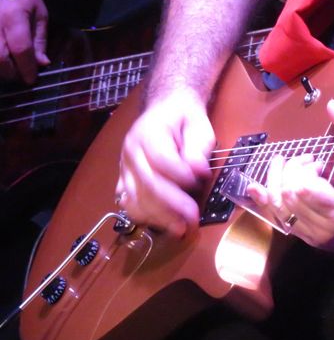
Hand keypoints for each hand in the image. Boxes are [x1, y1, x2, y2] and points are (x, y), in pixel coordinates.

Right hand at [0, 0, 49, 83]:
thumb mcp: (39, 16)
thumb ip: (39, 41)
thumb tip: (42, 64)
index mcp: (14, 14)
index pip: (21, 49)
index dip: (27, 68)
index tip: (31, 79)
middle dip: (11, 72)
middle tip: (20, 76)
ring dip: (0, 68)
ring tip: (10, 68)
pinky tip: (2, 59)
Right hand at [116, 89, 214, 237]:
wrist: (165, 111)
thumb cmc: (184, 120)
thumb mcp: (199, 126)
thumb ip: (198, 148)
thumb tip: (198, 170)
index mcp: (148, 134)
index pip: (162, 160)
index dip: (183, 175)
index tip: (204, 179)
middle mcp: (130, 152)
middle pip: (147, 185)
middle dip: (172, 206)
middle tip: (193, 220)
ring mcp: (124, 168)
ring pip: (135, 199)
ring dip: (159, 218)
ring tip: (181, 229)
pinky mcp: (124, 182)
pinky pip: (129, 204)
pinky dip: (146, 218)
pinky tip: (164, 224)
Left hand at [248, 100, 333, 253]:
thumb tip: (331, 105)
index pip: (302, 188)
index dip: (304, 170)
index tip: (320, 163)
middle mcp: (323, 230)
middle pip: (287, 195)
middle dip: (292, 172)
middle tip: (308, 162)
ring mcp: (312, 237)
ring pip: (277, 207)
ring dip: (275, 181)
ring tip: (282, 164)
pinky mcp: (305, 238)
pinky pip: (277, 219)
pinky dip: (264, 200)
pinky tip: (254, 187)